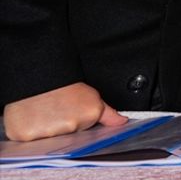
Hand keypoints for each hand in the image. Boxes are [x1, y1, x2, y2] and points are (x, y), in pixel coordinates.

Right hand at [2, 83, 126, 141]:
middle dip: (64, 126)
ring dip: (46, 129)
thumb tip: (121, 122)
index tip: (71, 116)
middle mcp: (70, 126)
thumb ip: (108, 114)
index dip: (79, 123)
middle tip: (57, 111)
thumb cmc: (62, 85)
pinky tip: (32, 117)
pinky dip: (29, 131)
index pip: (87, 132)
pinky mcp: (25, 135)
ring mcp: (48, 132)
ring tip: (44, 112)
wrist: (37, 74)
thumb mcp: (90, 96)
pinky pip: (28, 139)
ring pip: (48, 139)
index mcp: (89, 116)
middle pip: (68, 136)